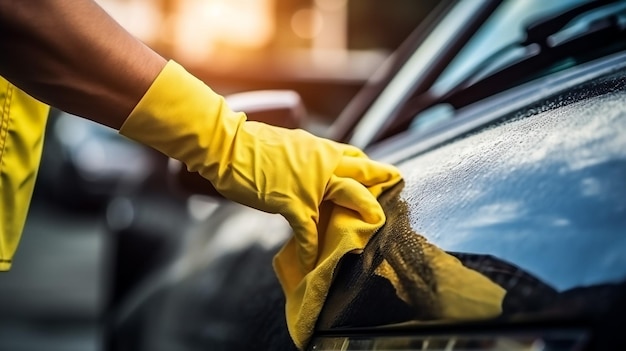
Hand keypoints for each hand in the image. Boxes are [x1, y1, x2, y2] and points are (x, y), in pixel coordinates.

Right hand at [119, 60, 401, 270]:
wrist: (227, 145)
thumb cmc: (249, 144)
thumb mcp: (286, 144)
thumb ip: (304, 156)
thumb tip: (310, 165)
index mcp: (318, 148)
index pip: (353, 156)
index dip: (369, 165)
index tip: (382, 172)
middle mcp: (321, 163)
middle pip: (361, 172)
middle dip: (382, 179)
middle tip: (399, 183)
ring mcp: (310, 184)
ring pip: (348, 195)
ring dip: (365, 209)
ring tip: (377, 222)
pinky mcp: (292, 202)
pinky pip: (308, 230)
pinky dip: (310, 248)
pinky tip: (312, 262)